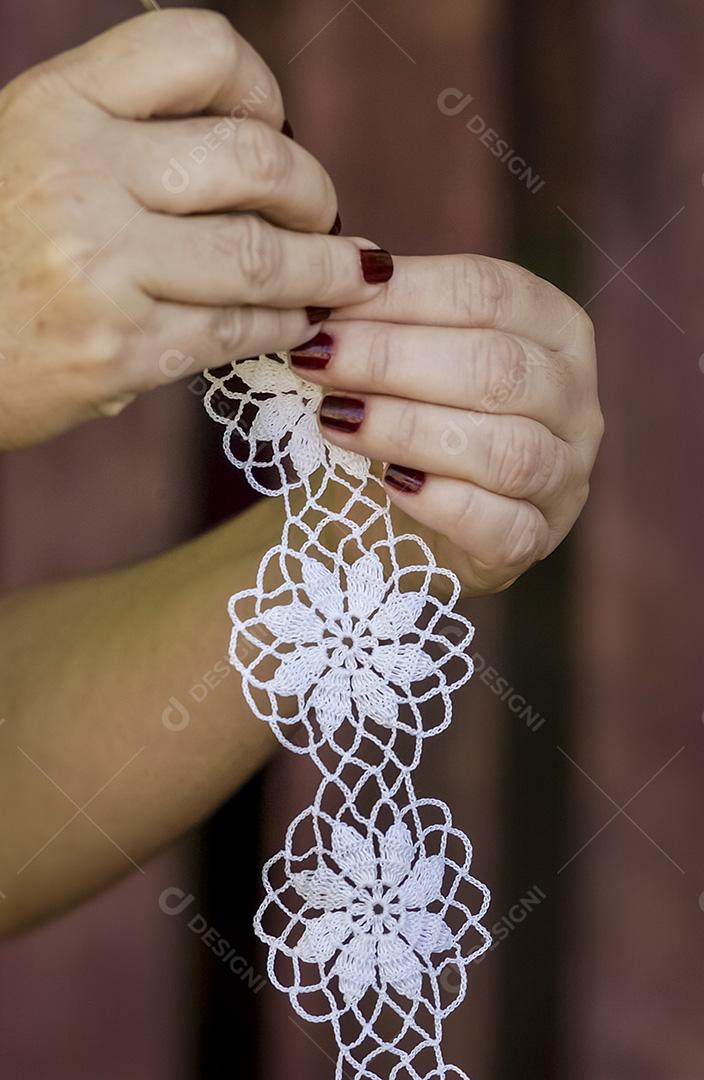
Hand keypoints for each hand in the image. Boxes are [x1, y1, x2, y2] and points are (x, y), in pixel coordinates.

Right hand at [0, 9, 391, 449]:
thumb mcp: (29, 151)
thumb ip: (122, 132)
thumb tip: (250, 145)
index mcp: (57, 104)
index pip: (199, 49)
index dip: (260, 89)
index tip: (276, 128)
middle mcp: (79, 172)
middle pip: (255, 159)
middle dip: (314, 192)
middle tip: (326, 217)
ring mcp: (101, 266)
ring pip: (262, 255)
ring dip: (325, 269)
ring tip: (348, 276)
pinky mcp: (118, 350)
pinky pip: (235, 330)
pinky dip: (283, 326)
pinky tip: (298, 322)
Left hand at [289, 255, 602, 594]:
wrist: (405, 514)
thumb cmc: (407, 413)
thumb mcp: (403, 354)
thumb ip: (384, 314)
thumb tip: (336, 268)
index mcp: (554, 327)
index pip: (489, 292)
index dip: (403, 295)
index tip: (326, 307)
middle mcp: (575, 399)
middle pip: (499, 367)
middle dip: (393, 361)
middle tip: (316, 360)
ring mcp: (566, 474)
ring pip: (507, 450)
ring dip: (408, 430)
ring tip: (335, 419)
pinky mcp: (539, 539)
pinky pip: (504, 527)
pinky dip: (444, 504)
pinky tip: (391, 484)